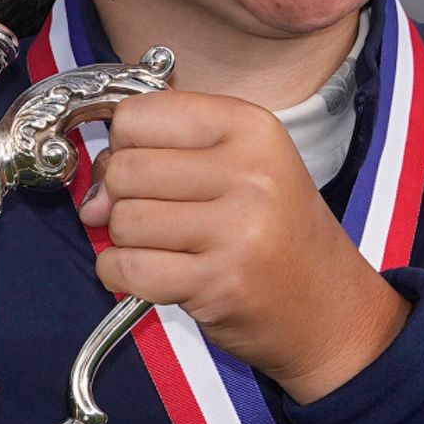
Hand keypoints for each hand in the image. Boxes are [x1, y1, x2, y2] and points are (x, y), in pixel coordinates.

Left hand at [78, 90, 410, 403]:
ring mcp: (236, 229)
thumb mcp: (241, 165)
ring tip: (168, 247)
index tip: (142, 165)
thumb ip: (165, 153)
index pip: (140, 114)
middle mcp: (248, 171)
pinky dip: (122, 274)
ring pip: (123, 220)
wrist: (330, 310)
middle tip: (154, 215)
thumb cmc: (277, 233)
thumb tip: (92, 188)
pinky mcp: (217, 282)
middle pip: (126, 169)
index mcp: (251, 127)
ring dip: (127, 240)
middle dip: (121, 198)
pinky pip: (127, 268)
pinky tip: (154, 274)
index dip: (125, 144)